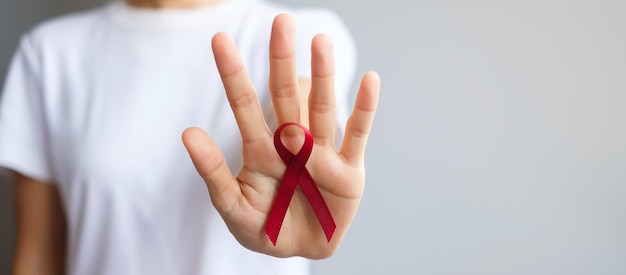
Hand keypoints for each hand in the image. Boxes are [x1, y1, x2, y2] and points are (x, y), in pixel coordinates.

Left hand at [182, 14, 379, 258]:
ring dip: (324, 76)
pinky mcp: (350, 169)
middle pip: (286, 95)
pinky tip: (369, 80)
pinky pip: (357, 135)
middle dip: (282, 60)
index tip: (219, 39)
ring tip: (320, 42)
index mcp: (262, 149)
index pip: (245, 105)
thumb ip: (213, 172)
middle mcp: (292, 142)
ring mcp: (322, 152)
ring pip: (322, 108)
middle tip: (281, 21)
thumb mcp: (233, 206)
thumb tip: (187, 133)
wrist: (302, 250)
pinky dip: (364, 109)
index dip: (233, 74)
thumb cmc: (265, 227)